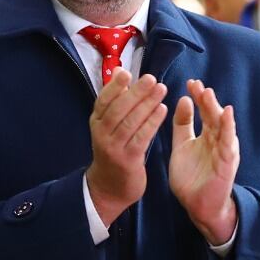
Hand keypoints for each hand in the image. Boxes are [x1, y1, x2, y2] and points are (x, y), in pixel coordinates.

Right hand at [87, 69, 169, 227]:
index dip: (115, 86)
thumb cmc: (114, 150)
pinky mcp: (128, 160)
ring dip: (147, 104)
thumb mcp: (109, 126)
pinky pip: (141, 137)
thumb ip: (116, 100)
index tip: (127, 73)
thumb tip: (121, 72)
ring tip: (161, 89)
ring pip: (130, 121)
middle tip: (151, 78)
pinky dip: (152, 122)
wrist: (110, 187)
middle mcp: (102, 133)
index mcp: (97, 122)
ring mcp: (114, 147)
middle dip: (135, 92)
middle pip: (118, 108)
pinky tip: (162, 110)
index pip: (103, 100)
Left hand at [168, 80, 238, 245]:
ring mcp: (224, 150)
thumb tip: (184, 100)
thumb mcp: (182, 147)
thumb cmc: (192, 178)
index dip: (198, 98)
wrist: (198, 206)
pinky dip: (228, 128)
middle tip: (197, 84)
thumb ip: (182, 126)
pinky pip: (228, 142)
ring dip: (216, 109)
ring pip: (221, 126)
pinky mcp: (227, 162)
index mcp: (207, 136)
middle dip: (206, 99)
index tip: (190, 83)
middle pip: (213, 115)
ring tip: (208, 94)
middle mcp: (217, 140)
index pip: (203, 112)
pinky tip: (227, 114)